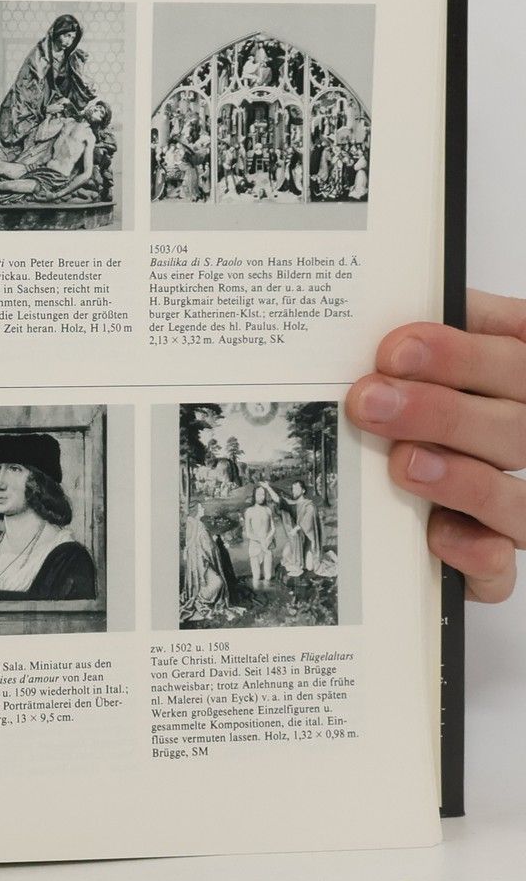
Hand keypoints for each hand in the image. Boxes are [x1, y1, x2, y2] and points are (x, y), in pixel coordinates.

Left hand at [347, 289, 525, 602]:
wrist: (398, 470)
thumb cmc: (408, 389)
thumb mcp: (413, 350)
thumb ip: (418, 327)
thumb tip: (377, 311)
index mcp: (515, 378)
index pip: (519, 358)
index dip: (466, 354)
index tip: (395, 348)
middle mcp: (524, 437)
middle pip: (517, 427)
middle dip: (442, 412)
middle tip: (370, 400)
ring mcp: (514, 504)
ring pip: (518, 499)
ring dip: (461, 479)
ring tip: (402, 462)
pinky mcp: (489, 559)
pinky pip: (500, 569)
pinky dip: (476, 554)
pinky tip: (437, 534)